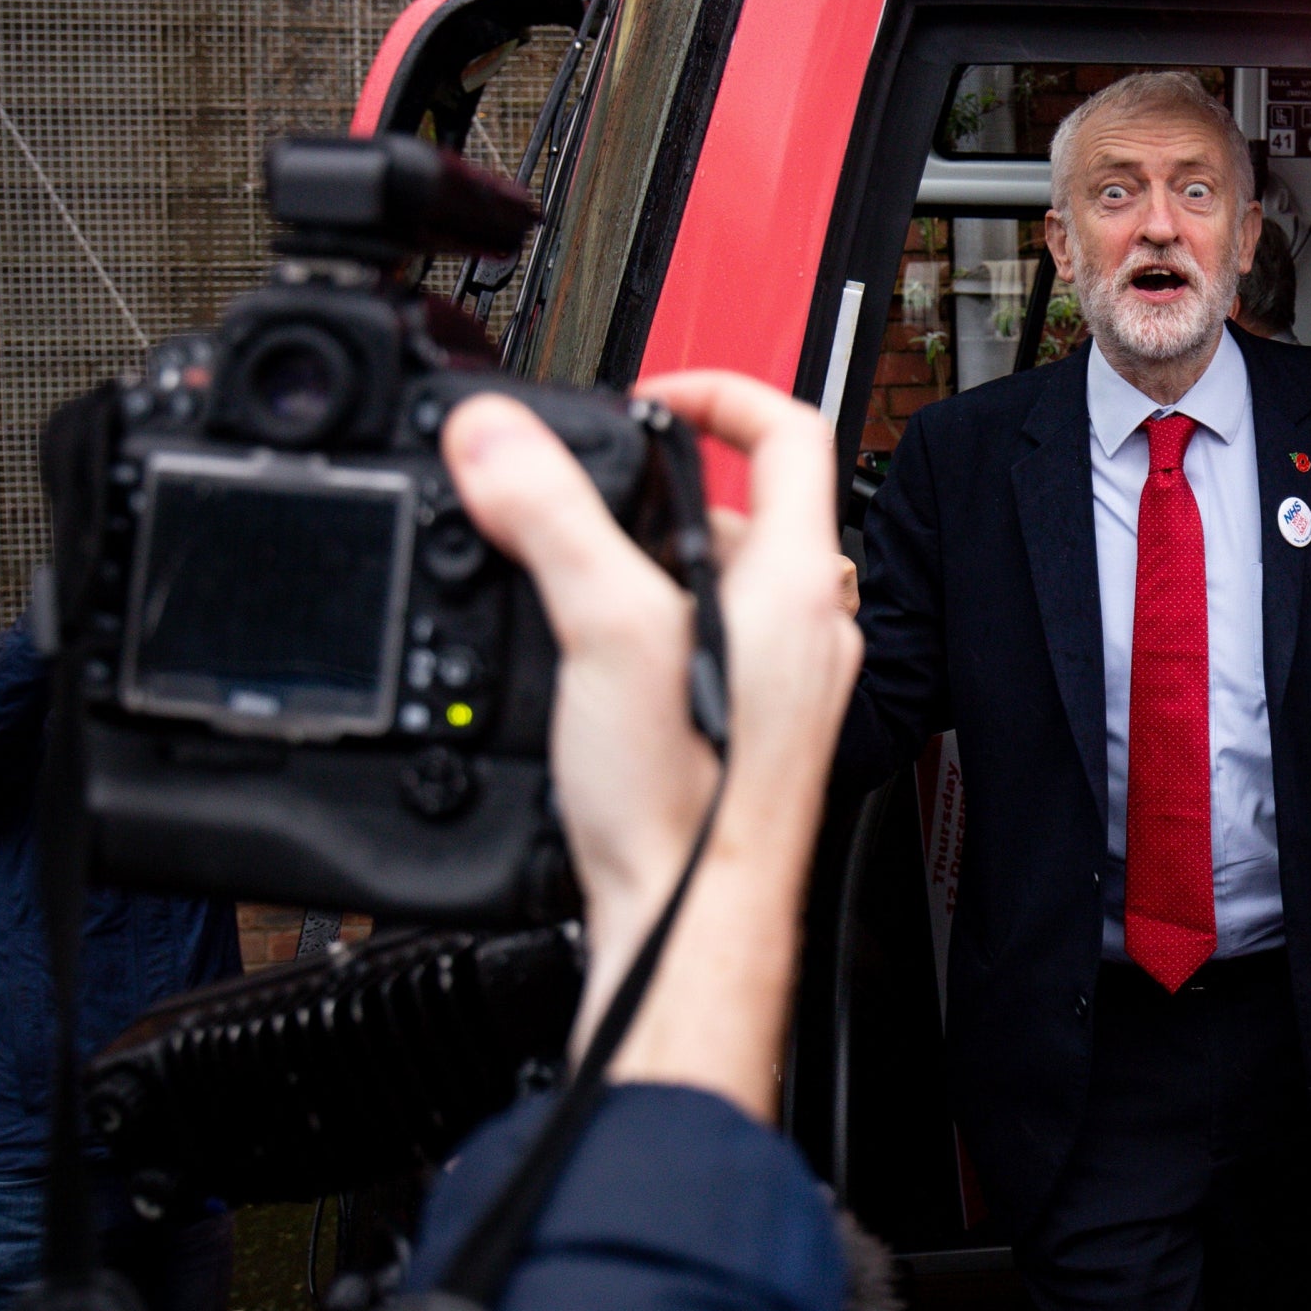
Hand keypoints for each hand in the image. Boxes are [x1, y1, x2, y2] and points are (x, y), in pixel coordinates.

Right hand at [445, 372, 861, 1118]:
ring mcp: (794, 680)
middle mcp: (811, 624)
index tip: (652, 396)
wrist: (692, 920)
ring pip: (725, 580)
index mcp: (796, 580)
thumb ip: (553, 522)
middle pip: (746, 507)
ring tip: (581, 589)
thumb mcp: (604, 633)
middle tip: (588, 506)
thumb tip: (499, 439)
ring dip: (654, 566)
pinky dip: (661, 629)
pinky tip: (600, 664)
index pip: (790, 431)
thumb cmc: (685, 803)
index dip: (720, 390)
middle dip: (660, 494)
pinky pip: (718, 642)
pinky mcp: (763, 727)